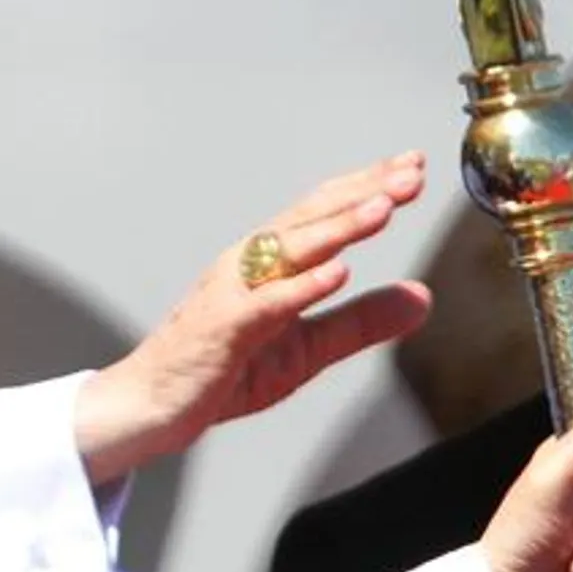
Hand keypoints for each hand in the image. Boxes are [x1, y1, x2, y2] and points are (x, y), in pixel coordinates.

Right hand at [75, 152, 433, 484]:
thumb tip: (421, 297)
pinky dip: (302, 286)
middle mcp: (248, 264)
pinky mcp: (223, 329)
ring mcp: (233, 293)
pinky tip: (338, 272)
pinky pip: (267, 303)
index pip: (323, 213)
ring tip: (383, 208)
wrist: (151, 405)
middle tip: (411, 172)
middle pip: (310, 218)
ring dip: (338, 226)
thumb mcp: (306, 349)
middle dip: (362, 192)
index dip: (367, 187)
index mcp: (268, 263)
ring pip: (290, 250)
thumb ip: (360, 322)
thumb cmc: (219, 369)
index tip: (413, 166)